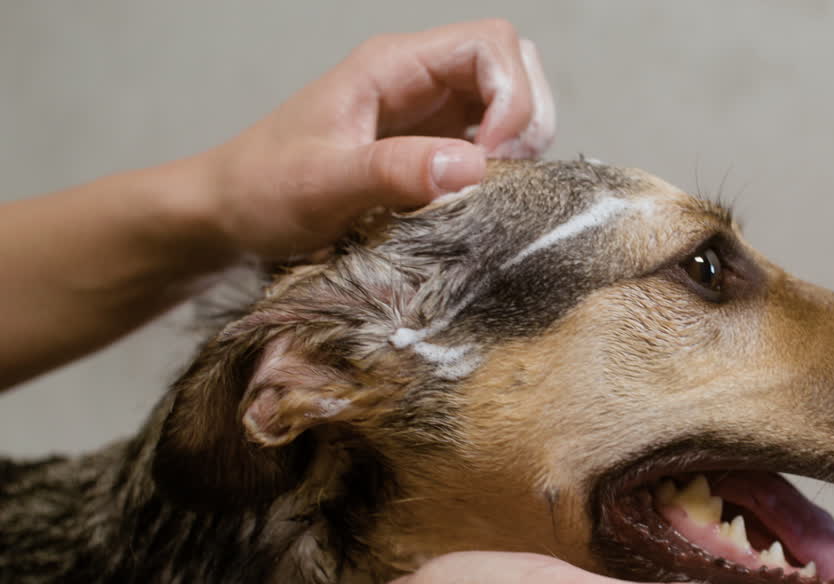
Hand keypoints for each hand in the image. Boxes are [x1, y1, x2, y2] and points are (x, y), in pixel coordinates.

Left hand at [196, 19, 554, 260]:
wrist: (230, 212)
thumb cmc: (263, 190)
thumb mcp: (322, 184)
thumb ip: (395, 172)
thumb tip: (473, 167)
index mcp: (392, 66)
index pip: (488, 45)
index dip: (510, 95)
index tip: (491, 156)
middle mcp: (419, 80)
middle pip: (513, 64)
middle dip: (526, 116)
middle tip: (501, 173)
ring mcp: (430, 113)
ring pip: (512, 101)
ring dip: (521, 142)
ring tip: (491, 188)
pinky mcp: (433, 147)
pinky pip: (493, 141)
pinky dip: (505, 166)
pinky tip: (478, 197)